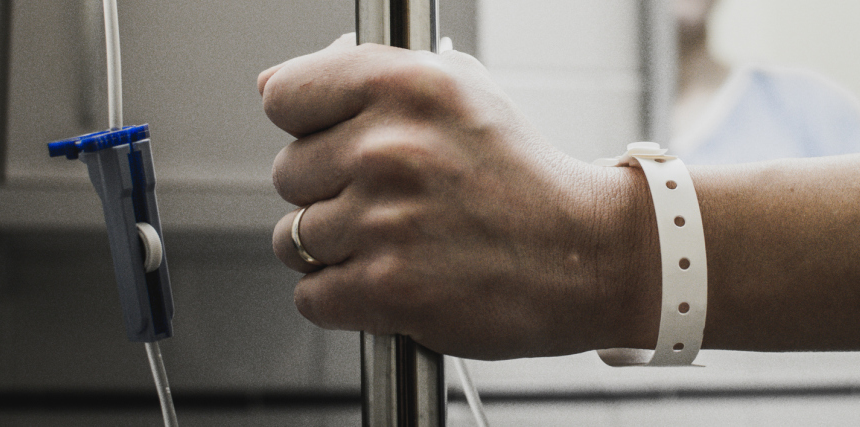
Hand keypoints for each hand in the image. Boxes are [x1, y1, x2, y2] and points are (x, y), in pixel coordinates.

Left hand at [259, 35, 658, 359]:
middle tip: (390, 203)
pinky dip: (344, 298)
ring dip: (336, 249)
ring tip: (399, 244)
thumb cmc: (525, 178)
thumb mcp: (463, 94)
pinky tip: (393, 281)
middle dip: (328, 192)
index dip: (306, 124)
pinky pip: (312, 295)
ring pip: (294, 239)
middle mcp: (391, 148)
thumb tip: (273, 85)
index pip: (284, 96)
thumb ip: (370, 77)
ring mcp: (386, 221)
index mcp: (407, 86)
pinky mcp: (388, 288)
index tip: (331, 142)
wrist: (586, 256)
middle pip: (287, 173)